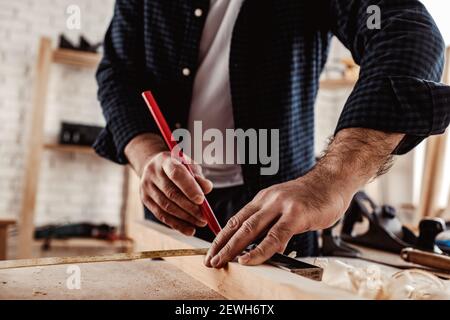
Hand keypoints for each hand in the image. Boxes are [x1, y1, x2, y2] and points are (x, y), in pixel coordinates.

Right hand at [140, 151, 212, 235]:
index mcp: (165, 160)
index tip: (202, 200)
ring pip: (166, 206)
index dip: (189, 188)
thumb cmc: (178, 167)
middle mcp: (152, 173)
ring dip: (185, 218)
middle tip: (204, 217)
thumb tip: (207, 188)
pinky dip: (177, 224)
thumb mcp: (190, 166)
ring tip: (200, 223)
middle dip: (190, 207)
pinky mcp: (145, 199)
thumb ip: (199, 177)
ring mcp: (146, 187)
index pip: (176, 174)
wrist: (154, 166)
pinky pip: (161, 215)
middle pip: (171, 193)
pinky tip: (190, 230)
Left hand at [204, 178, 348, 267]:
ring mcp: (282, 206)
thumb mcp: (284, 206)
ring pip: (252, 229)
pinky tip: (249, 259)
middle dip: (222, 245)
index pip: (235, 220)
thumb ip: (272, 224)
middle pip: (238, 225)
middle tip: (210, 260)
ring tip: (222, 262)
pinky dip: (260, 250)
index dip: (221, 237)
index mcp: (262, 199)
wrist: (333, 181)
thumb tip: (261, 247)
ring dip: (234, 248)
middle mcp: (268, 200)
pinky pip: (276, 235)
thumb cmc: (310, 197)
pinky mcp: (297, 214)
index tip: (211, 251)